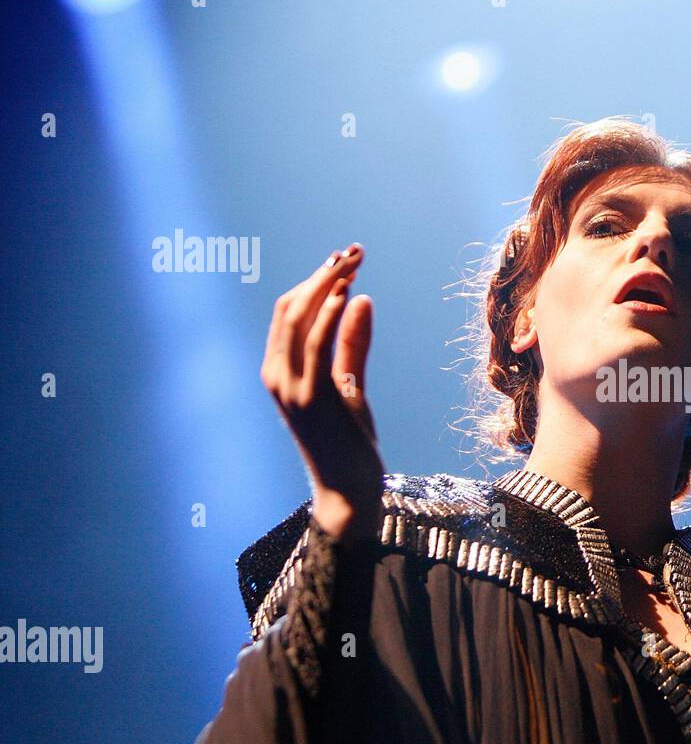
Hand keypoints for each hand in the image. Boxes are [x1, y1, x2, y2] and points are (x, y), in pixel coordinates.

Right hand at [260, 244, 383, 544]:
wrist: (349, 491)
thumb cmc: (349, 443)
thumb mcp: (350, 387)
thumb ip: (352, 346)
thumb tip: (361, 299)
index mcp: (278, 371)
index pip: (289, 312)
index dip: (315, 280)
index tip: (346, 259)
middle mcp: (277, 376)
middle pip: (292, 307)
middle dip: (323, 274)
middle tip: (354, 252)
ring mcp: (291, 387)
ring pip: (301, 319)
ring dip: (329, 284)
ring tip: (355, 261)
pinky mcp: (313, 397)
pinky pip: (316, 344)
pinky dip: (330, 313)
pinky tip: (348, 293)